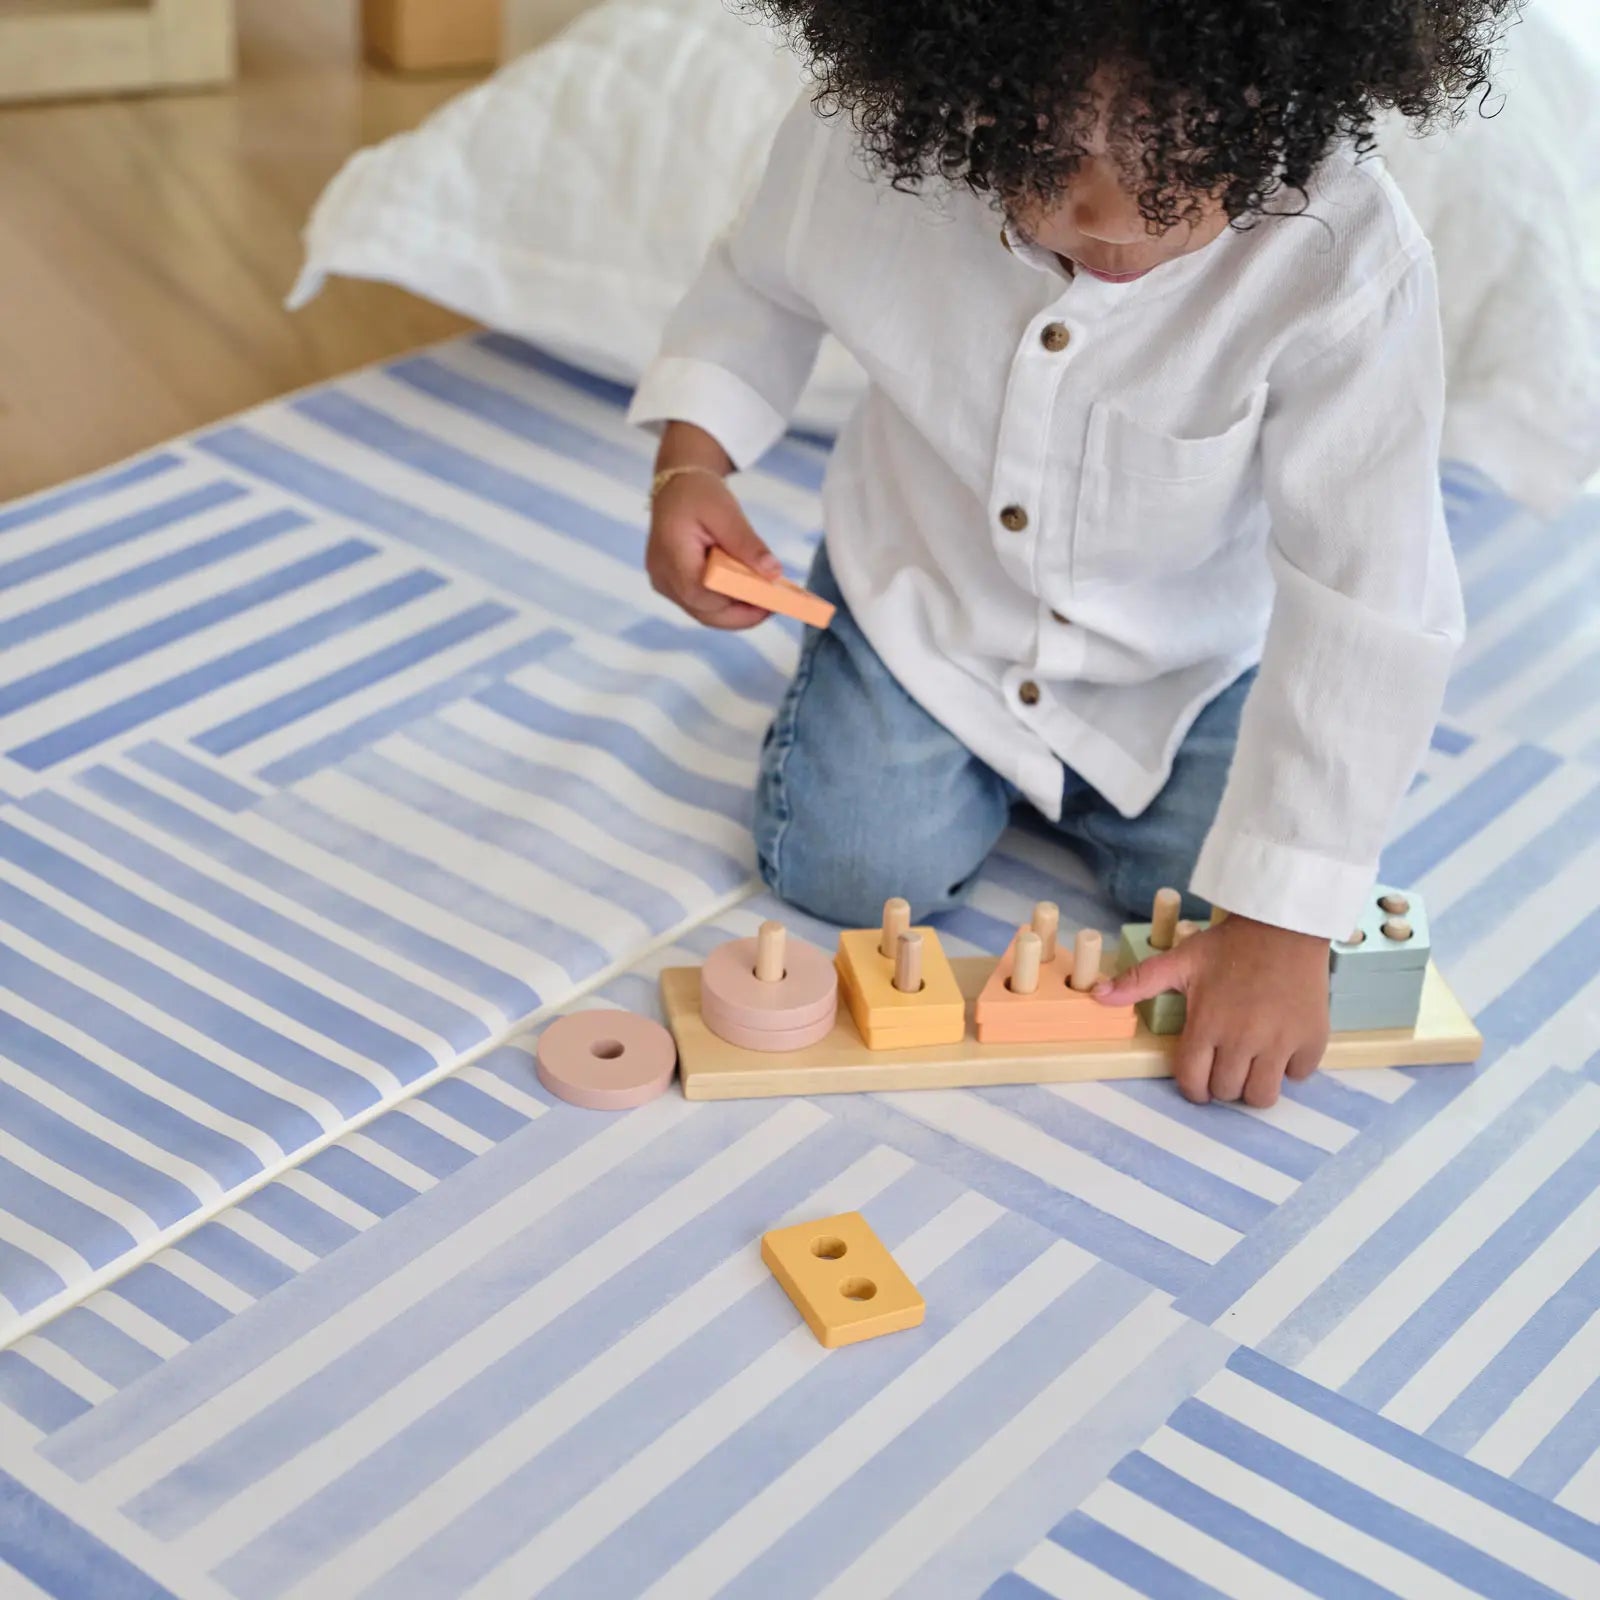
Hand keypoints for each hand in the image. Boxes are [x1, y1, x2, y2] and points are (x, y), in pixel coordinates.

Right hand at [646, 463, 781, 630]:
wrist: (677, 487)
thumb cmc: (699, 494)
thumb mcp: (726, 512)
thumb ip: (748, 544)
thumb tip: (773, 574)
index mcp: (671, 557)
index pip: (703, 595)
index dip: (737, 605)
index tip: (770, 603)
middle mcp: (663, 578)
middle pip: (705, 613)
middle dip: (742, 615)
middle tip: (774, 605)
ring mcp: (666, 585)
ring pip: (705, 614)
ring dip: (736, 611)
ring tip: (764, 598)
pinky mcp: (673, 587)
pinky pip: (702, 605)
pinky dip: (726, 604)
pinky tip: (746, 592)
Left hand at [1095, 914, 1329, 1107]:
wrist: (1283, 924)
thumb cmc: (1229, 945)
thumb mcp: (1181, 960)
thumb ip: (1139, 982)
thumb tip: (1098, 995)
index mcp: (1207, 1025)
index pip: (1194, 1082)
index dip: (1194, 1087)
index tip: (1200, 1078)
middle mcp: (1242, 1040)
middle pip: (1228, 1092)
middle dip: (1222, 1084)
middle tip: (1226, 1063)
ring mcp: (1280, 1042)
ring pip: (1263, 1096)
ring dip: (1255, 1086)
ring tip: (1253, 1064)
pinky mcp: (1312, 1039)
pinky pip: (1300, 1075)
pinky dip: (1291, 1068)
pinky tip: (1282, 1046)